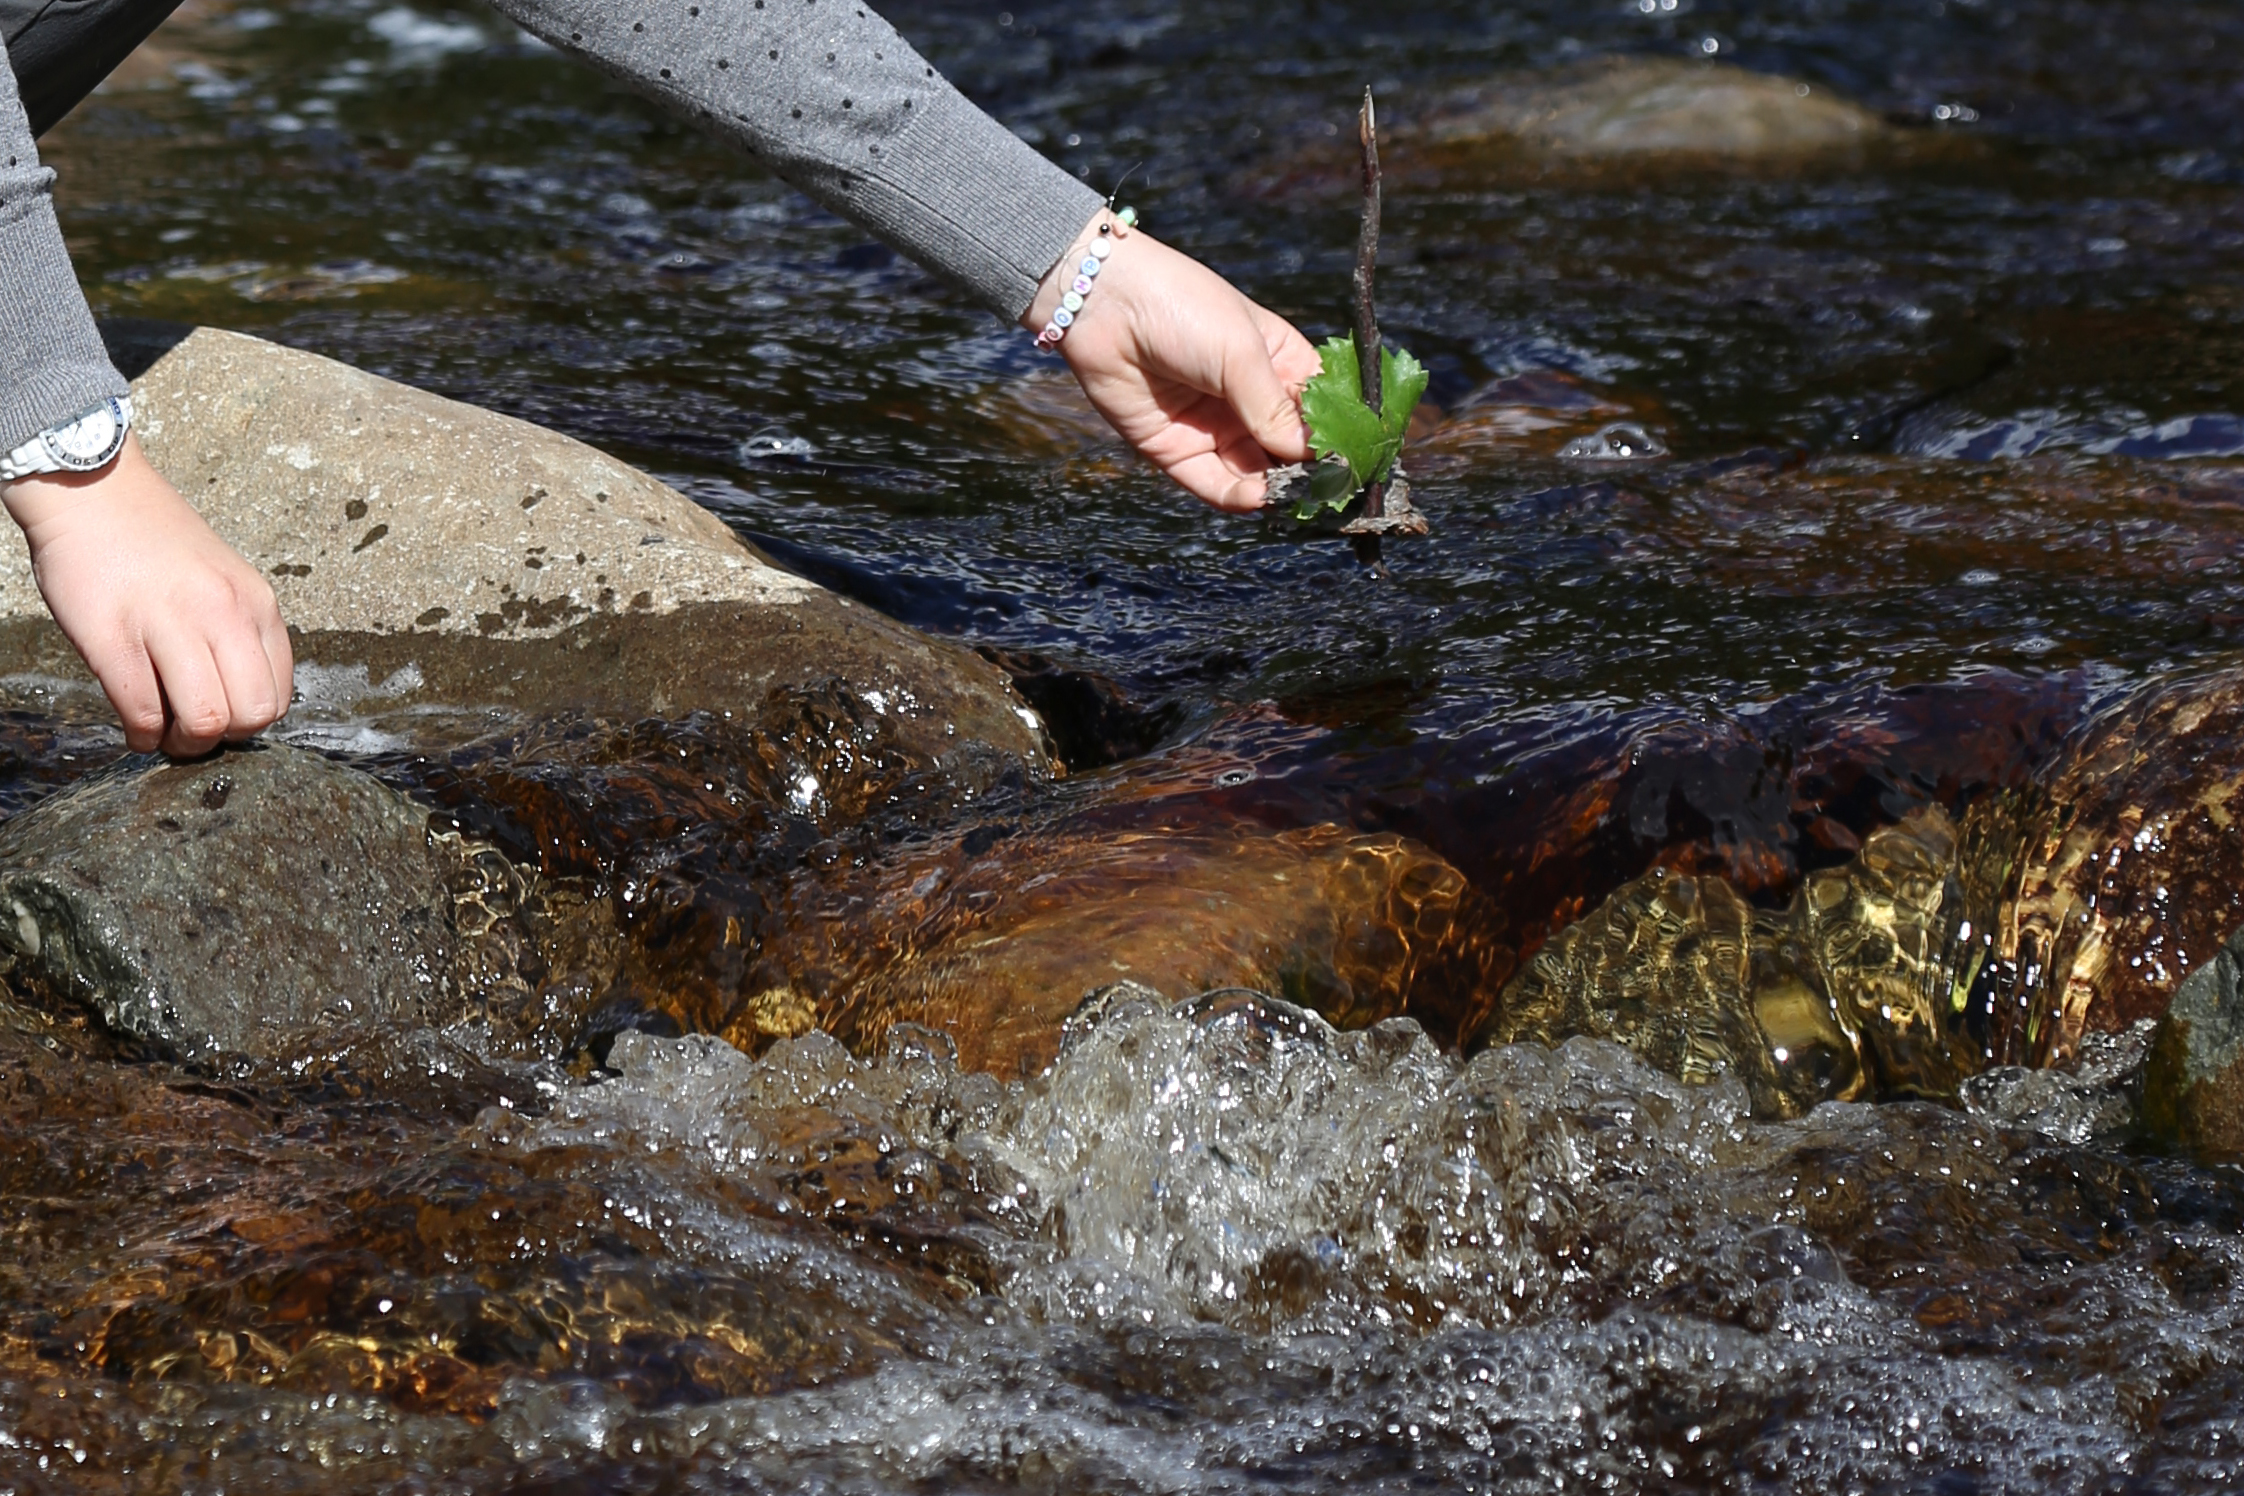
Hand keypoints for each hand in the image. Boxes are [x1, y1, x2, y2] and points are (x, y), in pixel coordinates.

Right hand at [5, 436, 292, 755]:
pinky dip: (140, 735)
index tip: (224, 720)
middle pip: (251, 715)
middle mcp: (223, 613)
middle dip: (222, 741)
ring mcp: (168, 622)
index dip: (250, 723)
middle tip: (192, 736)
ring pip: (204, 719)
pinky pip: (141, 708)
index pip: (279, 695)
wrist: (95, 490)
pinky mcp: (112, 633)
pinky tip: (135, 730)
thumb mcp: (226, 581)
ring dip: (181, 745)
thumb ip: (240, 632)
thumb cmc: (156, 543)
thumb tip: (242, 701)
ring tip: (162, 735)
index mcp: (256, 605)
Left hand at [1023, 212, 1319, 511]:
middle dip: (1308, 473)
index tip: (1358, 464)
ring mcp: (1214, 427)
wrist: (1104, 302)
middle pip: (1291, 451)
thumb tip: (1312, 456)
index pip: (1320, 411)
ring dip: (1275, 489)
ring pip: (1256, 473)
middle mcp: (1250, 401)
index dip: (1338, 438)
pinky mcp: (1177, 450)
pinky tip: (1257, 497)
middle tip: (1326, 493)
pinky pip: (1214, 484)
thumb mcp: (1241, 353)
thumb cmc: (1182, 307)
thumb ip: (1274, 409)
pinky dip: (1236, 496)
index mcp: (1279, 364)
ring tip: (1291, 497)